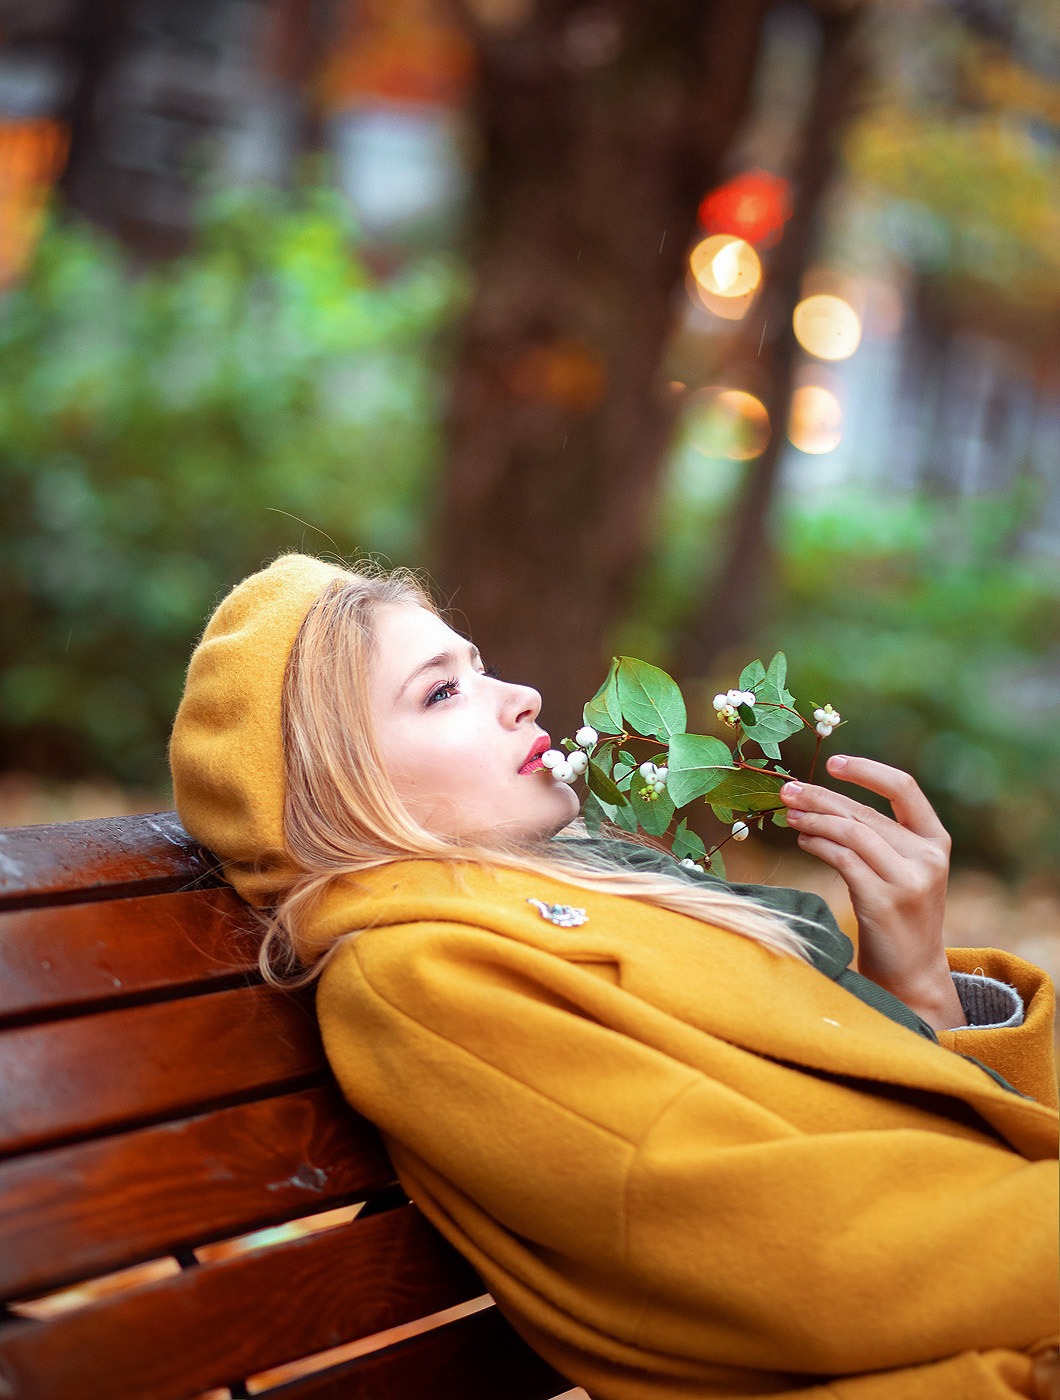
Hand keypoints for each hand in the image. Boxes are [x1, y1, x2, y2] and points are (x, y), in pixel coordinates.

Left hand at [779, 755, 962, 1031]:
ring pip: (850, 831)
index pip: (904, 787)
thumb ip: (877, 836)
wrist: (911, 973)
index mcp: (935, 840)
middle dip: (820, 796)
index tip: (832, 762)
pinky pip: (842, 858)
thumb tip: (820, 800)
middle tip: (786, 789)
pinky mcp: (884, 899)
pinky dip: (817, 844)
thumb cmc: (896, 916)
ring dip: (813, 819)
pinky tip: (802, 840)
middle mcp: (927, 856)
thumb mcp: (900, 870)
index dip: (867, 769)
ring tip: (788, 815)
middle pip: (864, 811)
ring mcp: (908, 879)